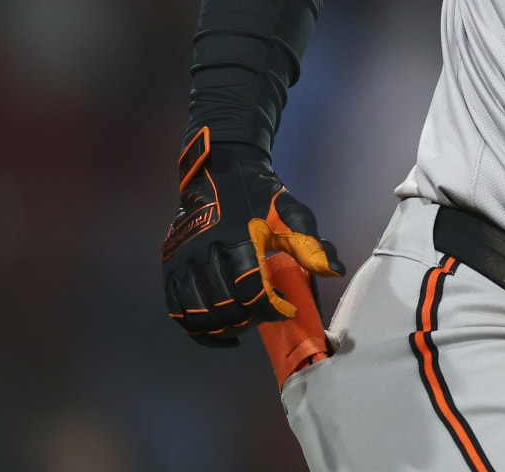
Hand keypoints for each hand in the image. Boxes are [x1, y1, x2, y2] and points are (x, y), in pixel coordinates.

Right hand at [161, 128, 343, 347]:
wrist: (219, 171)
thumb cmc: (261, 195)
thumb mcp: (291, 214)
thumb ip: (310, 245)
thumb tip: (335, 271)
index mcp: (237, 239)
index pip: (251, 290)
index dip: (271, 309)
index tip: (287, 310)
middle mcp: (204, 252)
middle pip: (225, 306)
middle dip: (250, 318)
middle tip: (267, 314)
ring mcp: (182, 261)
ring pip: (199, 312)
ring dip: (225, 326)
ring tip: (246, 323)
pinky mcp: (170, 266)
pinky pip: (178, 310)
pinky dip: (198, 329)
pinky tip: (220, 333)